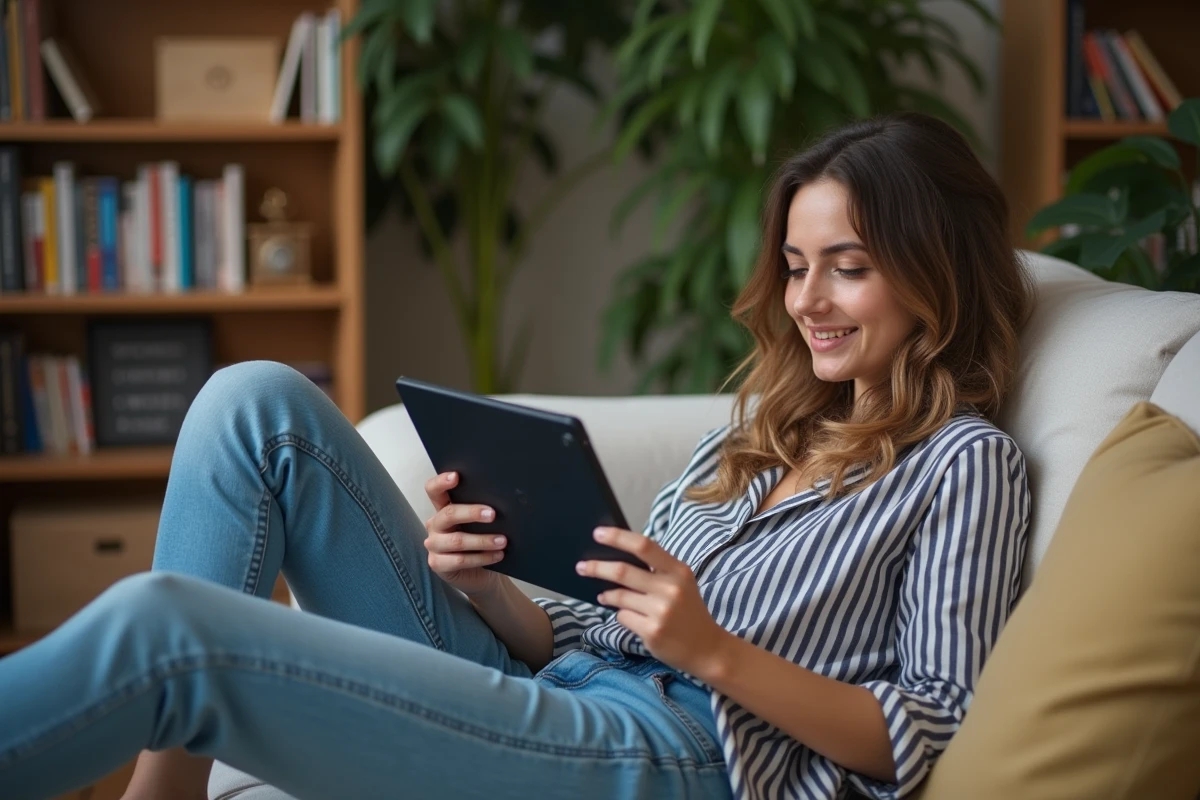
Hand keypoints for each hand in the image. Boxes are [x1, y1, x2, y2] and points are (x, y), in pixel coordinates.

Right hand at [423, 471, 506, 597]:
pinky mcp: (437, 564)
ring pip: (457, 540)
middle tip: (493, 514)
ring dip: (483, 540)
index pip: (434, 490)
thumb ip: (484, 512)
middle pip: (449, 514)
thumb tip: (505, 501)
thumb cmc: (483, 543)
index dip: (441, 482)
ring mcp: (434, 545)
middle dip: (472, 512)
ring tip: (503, 540)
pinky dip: (482, 558)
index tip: (456, 476)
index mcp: (443, 509)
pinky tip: (497, 555)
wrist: (483, 574)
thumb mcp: (483, 525)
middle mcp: (435, 524)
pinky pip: (460, 560)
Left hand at [576, 526, 729, 677]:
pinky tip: (629, 617)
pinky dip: (620, 614)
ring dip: (607, 595)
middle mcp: (670, 588)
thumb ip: (656, 570)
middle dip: (597, 568)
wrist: (707, 648)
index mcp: (678, 571)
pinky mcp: (652, 631)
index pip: (644, 546)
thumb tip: (616, 559)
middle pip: (623, 571)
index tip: (598, 533)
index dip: (618, 538)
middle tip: (582, 566)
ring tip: (604, 596)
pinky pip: (622, 617)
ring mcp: (661, 611)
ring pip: (619, 596)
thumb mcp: (681, 584)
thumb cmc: (688, 612)